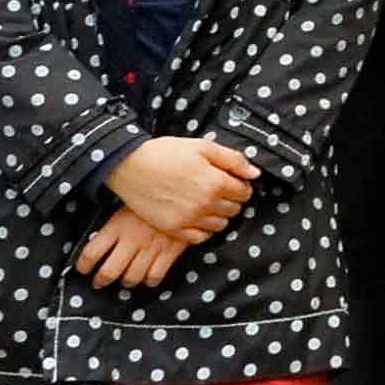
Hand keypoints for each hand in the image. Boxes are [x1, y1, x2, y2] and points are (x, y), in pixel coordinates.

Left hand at [74, 209, 193, 290]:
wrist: (186, 193)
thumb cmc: (153, 197)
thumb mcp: (128, 203)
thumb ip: (113, 223)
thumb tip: (96, 238)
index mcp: (117, 226)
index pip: (91, 253)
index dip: (83, 266)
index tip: (82, 269)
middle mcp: (131, 240)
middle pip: (108, 272)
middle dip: (101, 281)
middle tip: (99, 282)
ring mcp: (151, 248)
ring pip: (131, 278)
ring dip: (126, 282)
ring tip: (124, 280)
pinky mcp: (169, 252)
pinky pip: (155, 276)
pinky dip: (149, 281)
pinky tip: (147, 276)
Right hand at [105, 137, 257, 237]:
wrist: (130, 165)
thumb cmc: (166, 153)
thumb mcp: (203, 147)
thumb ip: (233, 160)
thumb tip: (255, 174)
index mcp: (216, 183)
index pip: (244, 193)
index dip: (241, 185)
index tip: (231, 181)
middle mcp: (206, 204)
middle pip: (234, 210)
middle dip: (231, 200)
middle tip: (217, 190)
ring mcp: (189, 219)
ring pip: (220, 225)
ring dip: (218, 215)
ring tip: (206, 202)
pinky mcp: (173, 229)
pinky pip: (200, 238)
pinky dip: (203, 229)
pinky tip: (196, 216)